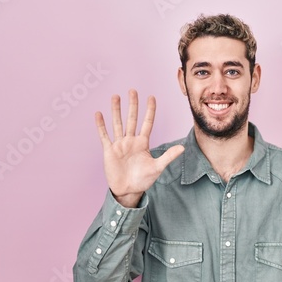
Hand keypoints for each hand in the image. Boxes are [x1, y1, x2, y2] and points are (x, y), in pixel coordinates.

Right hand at [95, 89, 184, 207]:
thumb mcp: (157, 167)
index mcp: (143, 143)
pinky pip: (104, 135)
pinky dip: (101, 125)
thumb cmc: (143, 180)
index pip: (147, 123)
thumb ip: (168, 156)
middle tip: (133, 90)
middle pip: (132, 119)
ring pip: (118, 123)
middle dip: (133, 105)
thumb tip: (182, 147)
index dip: (149, 110)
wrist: (128, 191)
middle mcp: (131, 141)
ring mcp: (120, 144)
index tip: (151, 97)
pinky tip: (99, 114)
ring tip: (115, 96)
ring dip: (116, 110)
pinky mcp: (109, 151)